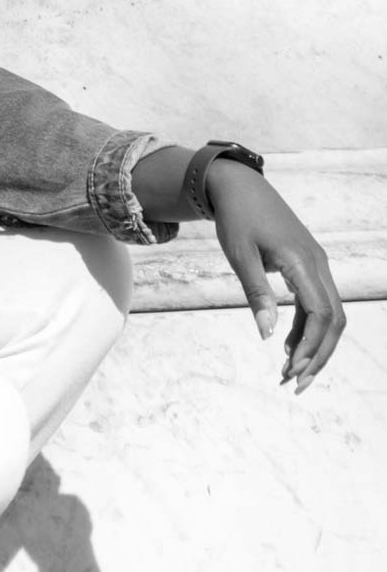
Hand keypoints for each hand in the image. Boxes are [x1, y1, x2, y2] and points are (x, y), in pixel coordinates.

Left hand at [206, 160, 345, 393]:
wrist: (240, 187)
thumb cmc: (237, 219)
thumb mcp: (240, 256)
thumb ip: (256, 293)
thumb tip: (266, 334)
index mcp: (302, 261)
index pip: (321, 313)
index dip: (311, 346)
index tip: (291, 370)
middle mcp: (318, 264)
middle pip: (335, 319)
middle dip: (319, 355)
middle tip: (295, 384)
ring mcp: (316, 264)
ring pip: (330, 313)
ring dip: (315, 345)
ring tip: (290, 372)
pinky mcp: (309, 266)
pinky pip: (317, 303)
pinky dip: (307, 328)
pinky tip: (288, 346)